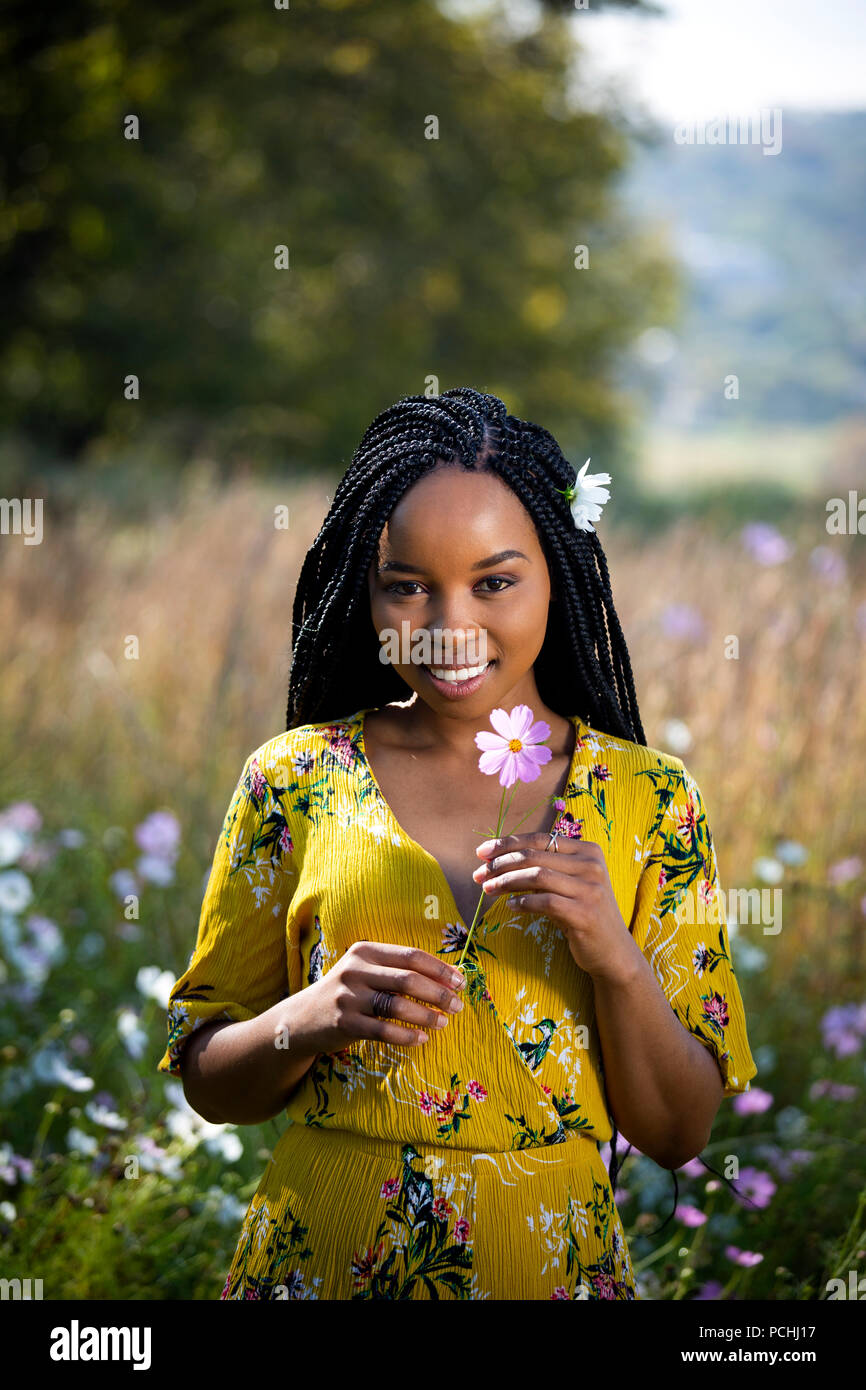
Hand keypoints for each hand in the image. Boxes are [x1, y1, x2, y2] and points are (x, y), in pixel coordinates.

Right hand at [301, 940, 465, 1051]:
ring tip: (444, 1023)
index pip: (411, 956)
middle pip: (407, 979)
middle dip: (438, 993)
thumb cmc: (347, 993)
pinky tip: (422, 1039)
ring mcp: (348, 997)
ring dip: (426, 1015)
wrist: (302, 1018)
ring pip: (397, 1005)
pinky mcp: (344, 1023)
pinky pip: (383, 1030)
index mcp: (366, 951)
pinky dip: (406, 1036)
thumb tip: (449, 978)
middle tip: (458, 1006)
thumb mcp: (366, 972)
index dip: (439, 969)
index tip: (461, 982)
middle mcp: (355, 970)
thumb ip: (399, 971)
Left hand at [473, 832, 639, 983]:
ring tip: (488, 889)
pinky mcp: (585, 914)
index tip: (482, 852)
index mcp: (588, 850)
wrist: (613, 951)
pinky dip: (523, 902)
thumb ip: (544, 867)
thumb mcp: (568, 884)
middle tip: (479, 874)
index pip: (540, 839)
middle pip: (534, 856)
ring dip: (506, 882)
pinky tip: (510, 906)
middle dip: (500, 864)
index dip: (508, 843)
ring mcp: (590, 889)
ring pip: (537, 877)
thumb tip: (497, 859)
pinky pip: (545, 902)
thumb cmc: (582, 912)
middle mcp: (592, 865)